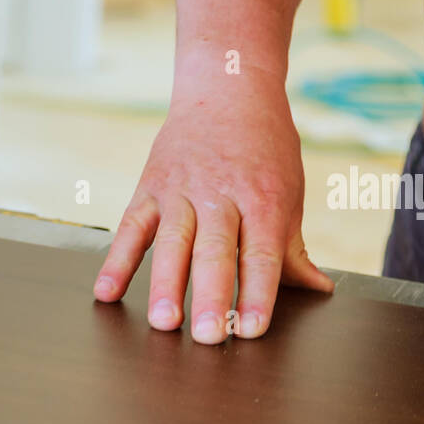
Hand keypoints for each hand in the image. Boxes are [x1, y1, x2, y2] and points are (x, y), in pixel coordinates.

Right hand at [93, 66, 331, 343]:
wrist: (226, 86)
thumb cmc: (263, 145)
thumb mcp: (288, 191)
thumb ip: (291, 248)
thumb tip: (316, 290)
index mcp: (263, 198)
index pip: (261, 253)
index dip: (258, 293)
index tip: (252, 330)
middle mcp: (221, 194)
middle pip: (215, 252)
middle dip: (212, 297)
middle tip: (208, 336)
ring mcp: (181, 191)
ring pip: (172, 243)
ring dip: (166, 286)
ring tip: (164, 322)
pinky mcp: (150, 189)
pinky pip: (130, 228)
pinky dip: (117, 261)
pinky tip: (107, 292)